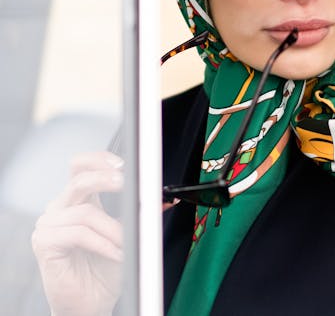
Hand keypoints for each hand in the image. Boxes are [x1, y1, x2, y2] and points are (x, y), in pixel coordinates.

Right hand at [31, 151, 124, 315]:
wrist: (91, 301)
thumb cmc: (106, 269)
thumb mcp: (128, 235)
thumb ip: (140, 214)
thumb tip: (163, 199)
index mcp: (79, 200)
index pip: (80, 167)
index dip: (98, 160)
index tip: (122, 164)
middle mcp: (61, 208)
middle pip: (79, 180)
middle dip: (106, 179)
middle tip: (126, 184)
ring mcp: (49, 225)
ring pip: (86, 212)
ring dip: (113, 229)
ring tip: (126, 244)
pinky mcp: (44, 243)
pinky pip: (78, 233)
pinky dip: (103, 243)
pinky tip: (115, 253)